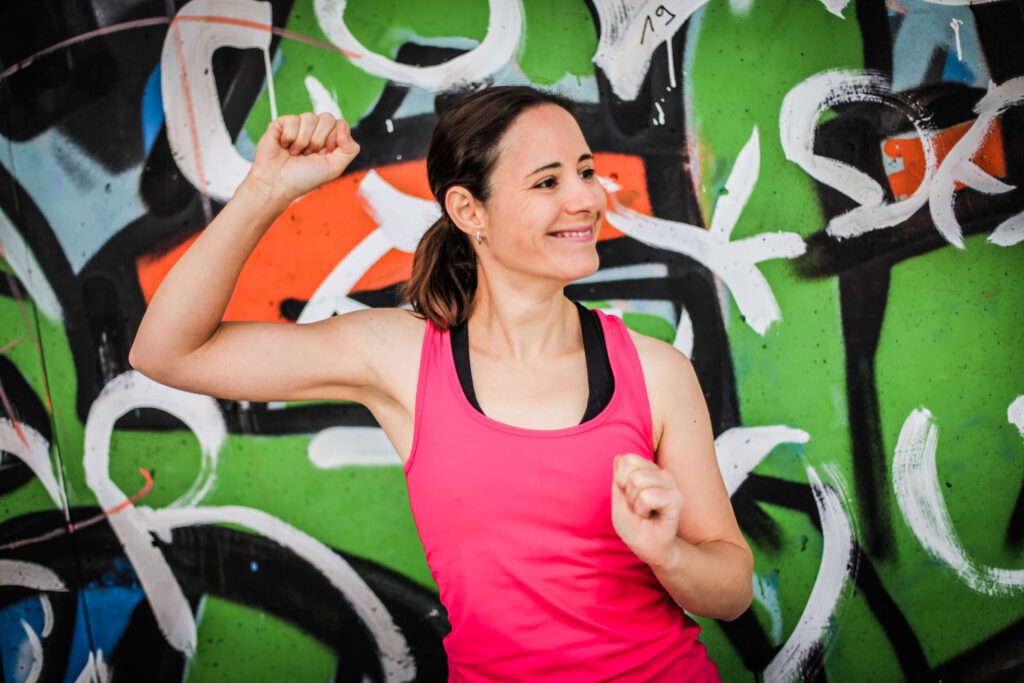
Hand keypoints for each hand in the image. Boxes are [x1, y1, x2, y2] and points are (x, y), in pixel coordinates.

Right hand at [242, 112, 359, 205]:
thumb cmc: (304, 179)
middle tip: (308, 154)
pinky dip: (289, 137)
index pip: (340, 124)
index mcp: (329, 141)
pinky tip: (285, 146)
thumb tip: (343, 123)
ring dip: (303, 141)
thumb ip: (349, 149)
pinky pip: (293, 120)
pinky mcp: (282, 124)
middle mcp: (315, 131)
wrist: (277, 184)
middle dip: (318, 140)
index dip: (333, 139)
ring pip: (310, 117)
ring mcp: (298, 126)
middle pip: (327, 118)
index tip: (324, 154)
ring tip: (296, 153)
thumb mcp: (335, 168)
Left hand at [611, 453, 683, 566]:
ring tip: (644, 512)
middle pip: (631, 470)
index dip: (620, 481)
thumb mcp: (618, 499)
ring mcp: (671, 484)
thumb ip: (619, 477)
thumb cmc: (634, 525)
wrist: (648, 547)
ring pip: (638, 480)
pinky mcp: (676, 498)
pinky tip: (651, 516)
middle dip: (627, 493)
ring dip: (635, 503)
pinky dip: (642, 509)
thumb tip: (620, 457)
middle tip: (637, 507)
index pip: (627, 459)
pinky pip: (648, 496)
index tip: (628, 498)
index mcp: (648, 470)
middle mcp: (661, 474)